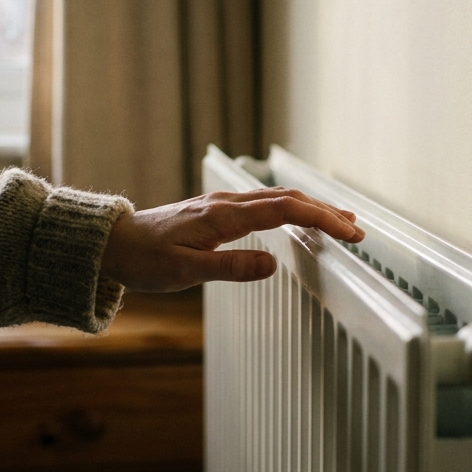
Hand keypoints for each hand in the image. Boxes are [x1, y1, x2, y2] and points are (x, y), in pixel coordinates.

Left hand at [100, 188, 365, 291]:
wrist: (115, 243)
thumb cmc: (146, 260)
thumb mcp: (185, 272)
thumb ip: (229, 267)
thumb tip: (271, 265)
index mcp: (224, 216)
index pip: (284, 211)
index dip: (320, 219)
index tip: (348, 232)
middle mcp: (227, 205)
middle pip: (288, 199)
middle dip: (326, 212)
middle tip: (357, 231)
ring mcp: (224, 206)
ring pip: (278, 199)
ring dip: (313, 209)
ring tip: (343, 221)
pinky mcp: (220, 212)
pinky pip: (265, 204)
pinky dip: (292, 209)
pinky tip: (301, 218)